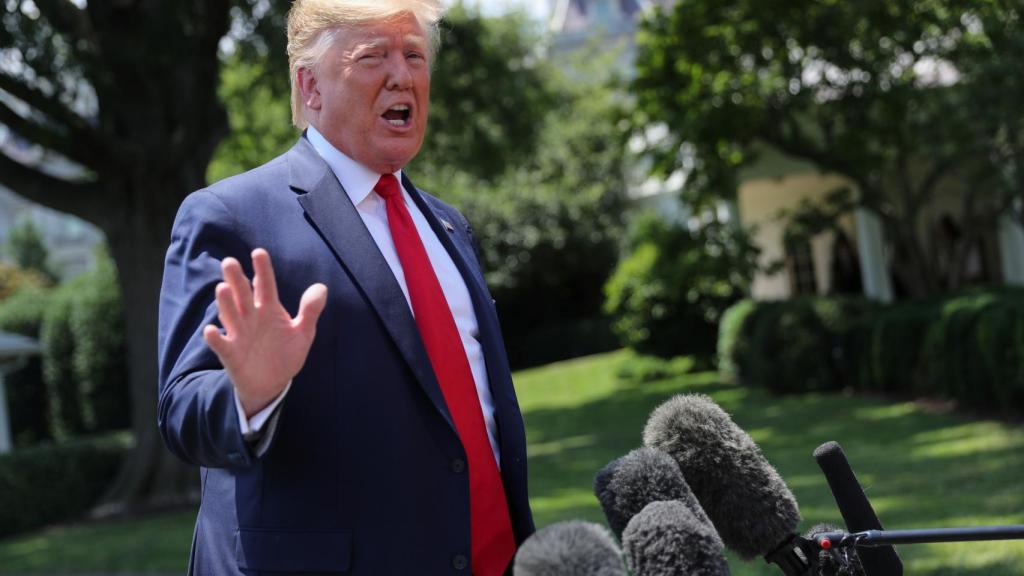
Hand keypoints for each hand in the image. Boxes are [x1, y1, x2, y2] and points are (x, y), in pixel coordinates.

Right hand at [203, 248, 327, 417]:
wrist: (272, 383)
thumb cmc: (285, 353)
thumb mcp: (303, 333)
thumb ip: (310, 311)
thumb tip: (321, 287)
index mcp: (269, 309)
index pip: (265, 285)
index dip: (262, 270)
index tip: (259, 253)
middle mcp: (251, 317)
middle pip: (242, 294)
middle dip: (236, 279)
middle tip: (230, 262)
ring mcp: (239, 333)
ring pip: (230, 314)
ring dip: (225, 303)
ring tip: (223, 288)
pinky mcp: (230, 353)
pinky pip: (220, 344)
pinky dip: (215, 338)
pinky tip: (211, 330)